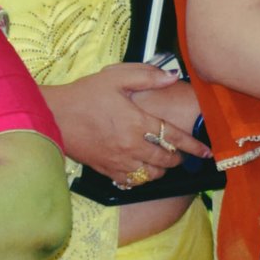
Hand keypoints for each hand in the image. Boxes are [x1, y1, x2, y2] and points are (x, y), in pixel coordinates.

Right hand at [46, 63, 203, 185]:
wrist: (52, 116)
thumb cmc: (84, 95)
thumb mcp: (115, 77)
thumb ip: (147, 76)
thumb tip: (172, 76)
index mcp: (137, 123)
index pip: (175, 139)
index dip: (194, 146)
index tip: (207, 152)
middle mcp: (131, 146)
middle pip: (166, 160)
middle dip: (179, 158)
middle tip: (182, 153)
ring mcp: (118, 161)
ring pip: (150, 175)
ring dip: (161, 170)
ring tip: (163, 161)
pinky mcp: (104, 170)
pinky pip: (130, 183)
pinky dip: (141, 179)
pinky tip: (142, 170)